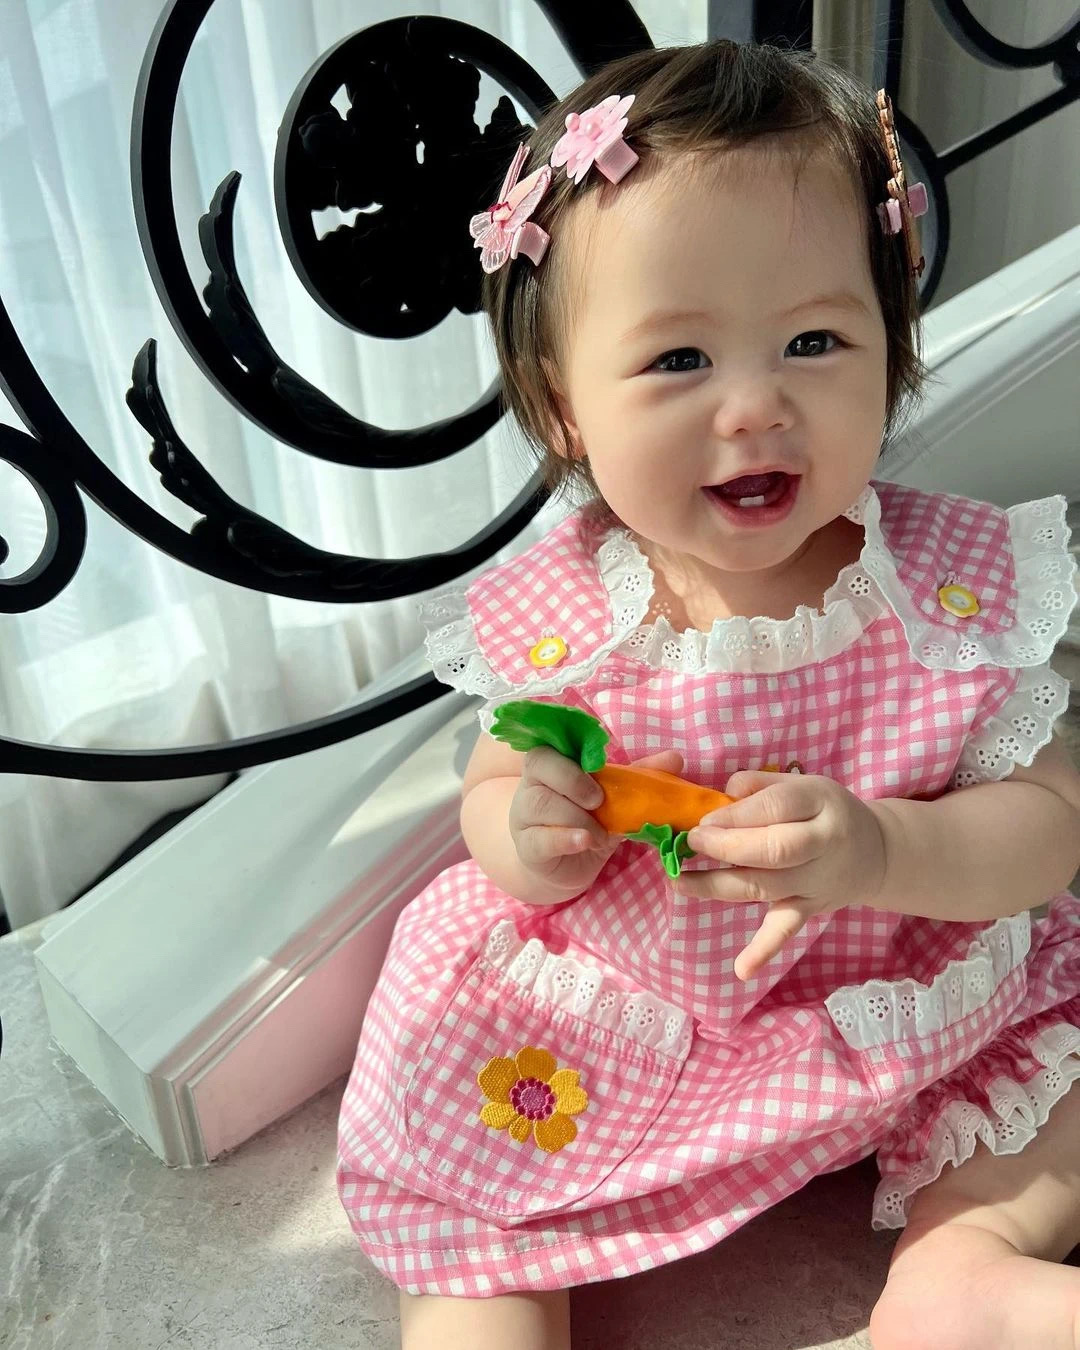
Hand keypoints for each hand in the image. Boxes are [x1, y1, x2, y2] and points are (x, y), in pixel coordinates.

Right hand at [510, 746, 685, 893]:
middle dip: (572, 779)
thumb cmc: (586, 822)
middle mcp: (531, 785)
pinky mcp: (527, 848)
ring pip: (540, 803)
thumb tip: (675, 757)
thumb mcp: (614, 799)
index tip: (599, 766)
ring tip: (600, 834)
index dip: (572, 750)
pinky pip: (539, 838)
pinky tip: (585, 841)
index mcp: (552, 765)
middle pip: (539, 765)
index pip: (550, 743)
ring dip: (577, 817)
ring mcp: (524, 817)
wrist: (566, 866)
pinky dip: (565, 838)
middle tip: (599, 800)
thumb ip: (640, 777)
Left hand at [675, 771, 887, 980]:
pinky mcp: (810, 909)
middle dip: (726, 847)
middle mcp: (824, 842)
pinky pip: (786, 930)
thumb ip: (759, 786)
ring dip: (719, 886)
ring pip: (766, 886)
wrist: (873, 852)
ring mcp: (817, 881)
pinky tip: (742, 970)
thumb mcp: (800, 785)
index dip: (735, 814)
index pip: (776, 806)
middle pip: (774, 849)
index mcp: (819, 801)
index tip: (703, 820)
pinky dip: (764, 950)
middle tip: (691, 843)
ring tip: (680, 882)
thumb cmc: (822, 812)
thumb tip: (721, 796)